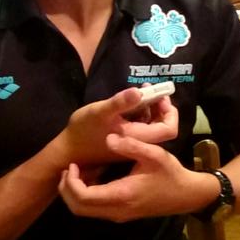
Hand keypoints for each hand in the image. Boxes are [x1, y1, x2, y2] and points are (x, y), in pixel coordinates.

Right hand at [56, 87, 177, 168]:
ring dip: (149, 108)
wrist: (68, 151)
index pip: (169, 129)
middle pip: (162, 126)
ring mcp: (132, 142)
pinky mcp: (124, 140)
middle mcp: (139, 142)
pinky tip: (128, 103)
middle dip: (160, 106)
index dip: (170, 112)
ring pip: (150, 125)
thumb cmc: (84, 131)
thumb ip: (120, 102)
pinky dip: (139, 113)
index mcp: (138, 137)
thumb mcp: (101, 112)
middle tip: (149, 89)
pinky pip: (139, 126)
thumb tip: (139, 91)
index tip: (160, 96)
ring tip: (140, 91)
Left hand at [58, 132, 200, 221]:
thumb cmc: (170, 174)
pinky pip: (95, 209)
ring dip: (75, 193)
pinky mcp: (121, 213)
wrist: (186, 195)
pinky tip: (91, 177)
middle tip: (69, 169)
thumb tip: (108, 138)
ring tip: (77, 171)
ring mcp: (118, 215)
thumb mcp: (154, 154)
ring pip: (85, 211)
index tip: (73, 164)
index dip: (71, 182)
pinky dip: (85, 196)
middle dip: (67, 190)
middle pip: (78, 208)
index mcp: (121, 195)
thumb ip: (131, 145)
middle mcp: (116, 210)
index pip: (83, 197)